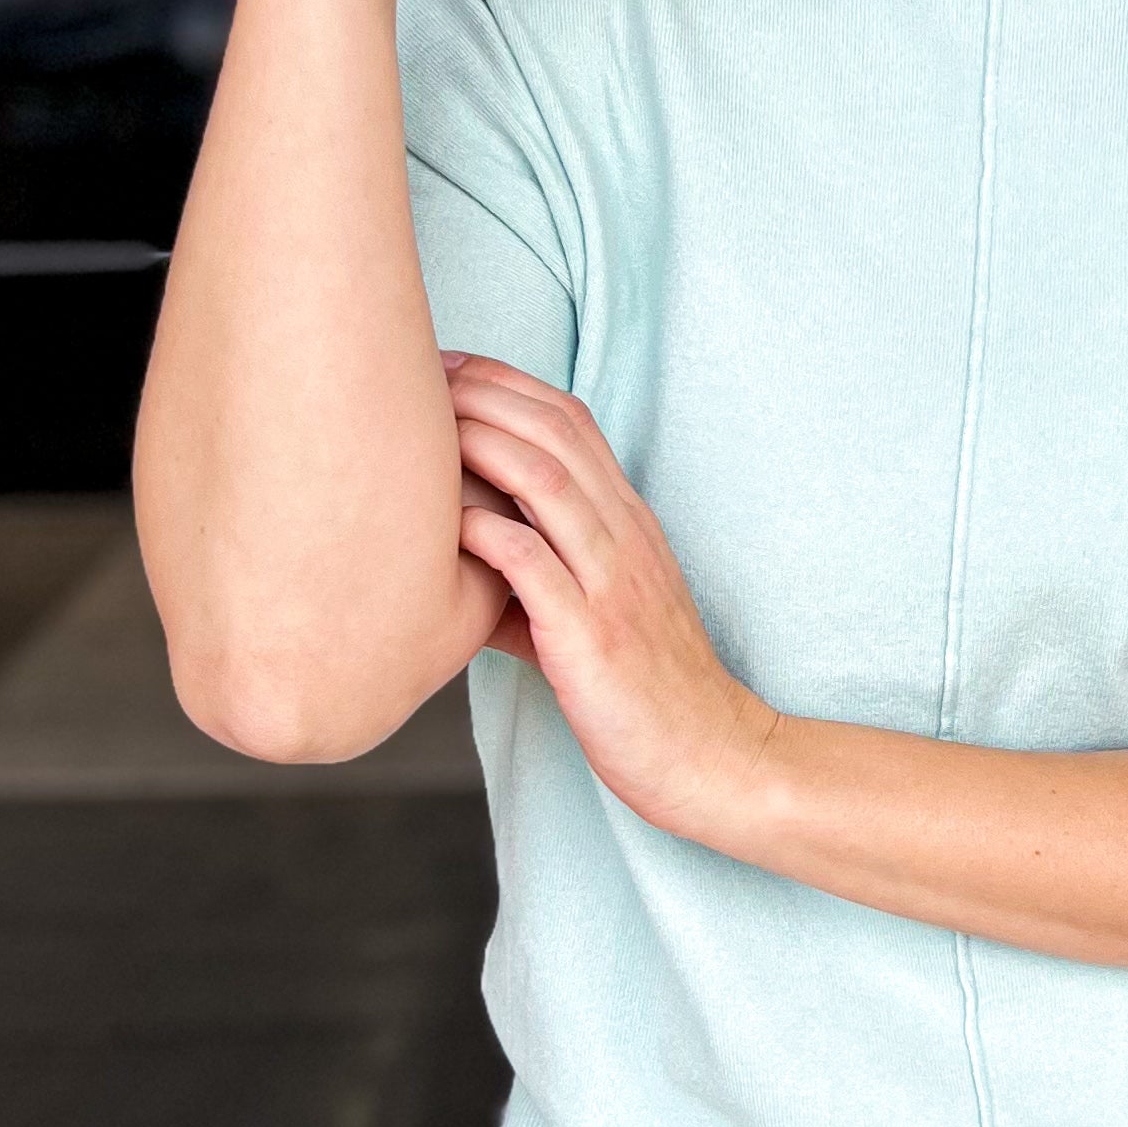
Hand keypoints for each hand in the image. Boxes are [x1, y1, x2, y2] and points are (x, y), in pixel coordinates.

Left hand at [445, 355, 781, 835]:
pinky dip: (484, 531)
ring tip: (423, 427)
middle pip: (555, 432)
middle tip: (417, 375)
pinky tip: (442, 521)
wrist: (711, 757)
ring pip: (546, 481)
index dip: (506, 384)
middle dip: (482, 393)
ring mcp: (612, 583)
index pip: (572, 422)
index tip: (446, 369)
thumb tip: (458, 573)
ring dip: (480, 443)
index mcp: (629, 524)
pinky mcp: (593, 636)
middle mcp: (625, 538)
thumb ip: (531, 584)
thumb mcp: (595, 617)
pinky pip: (534, 564)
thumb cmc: (644, 693)